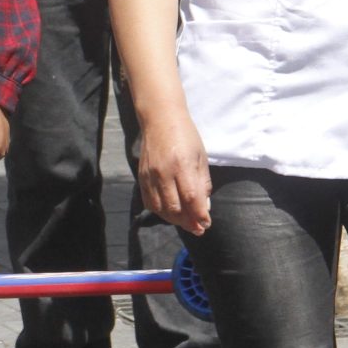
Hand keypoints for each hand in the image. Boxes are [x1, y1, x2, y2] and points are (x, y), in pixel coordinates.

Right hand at [137, 109, 212, 232]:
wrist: (160, 119)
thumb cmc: (185, 136)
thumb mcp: (201, 157)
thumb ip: (203, 183)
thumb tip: (204, 208)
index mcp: (182, 165)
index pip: (192, 198)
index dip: (200, 215)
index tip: (207, 224)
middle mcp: (163, 173)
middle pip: (174, 208)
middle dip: (188, 222)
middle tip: (198, 228)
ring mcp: (150, 176)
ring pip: (160, 209)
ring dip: (174, 220)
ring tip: (186, 223)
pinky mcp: (141, 177)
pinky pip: (149, 202)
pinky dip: (160, 212)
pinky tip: (170, 213)